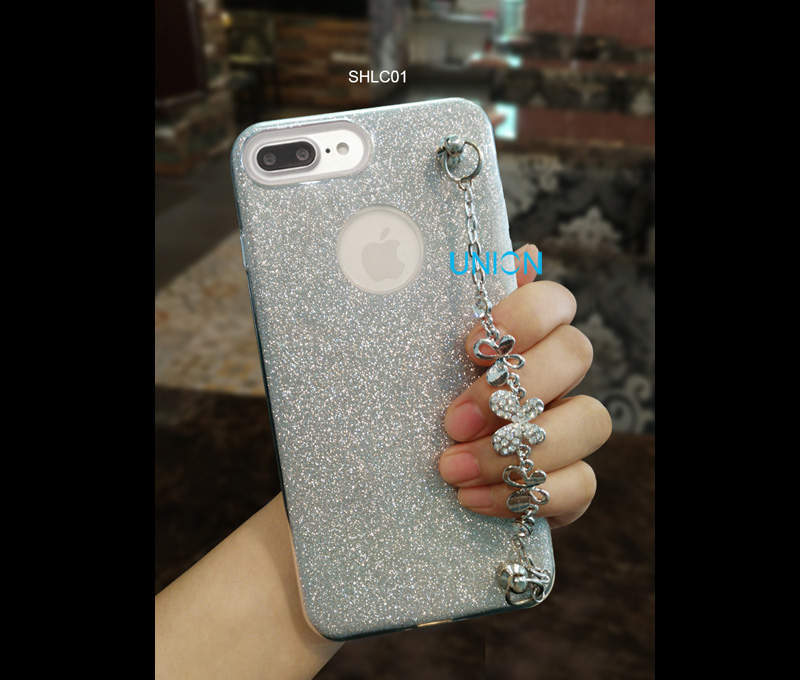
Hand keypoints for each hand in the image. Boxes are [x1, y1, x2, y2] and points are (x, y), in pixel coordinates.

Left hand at [439, 245, 611, 526]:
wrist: (396, 479)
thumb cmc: (415, 408)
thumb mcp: (424, 358)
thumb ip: (461, 309)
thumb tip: (527, 255)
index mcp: (522, 340)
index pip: (555, 301)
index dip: (522, 318)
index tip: (468, 348)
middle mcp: (553, 378)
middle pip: (577, 353)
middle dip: (518, 388)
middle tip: (453, 421)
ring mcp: (566, 430)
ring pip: (592, 419)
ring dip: (520, 448)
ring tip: (452, 470)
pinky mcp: (567, 485)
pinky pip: (581, 484)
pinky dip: (526, 493)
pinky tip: (471, 499)